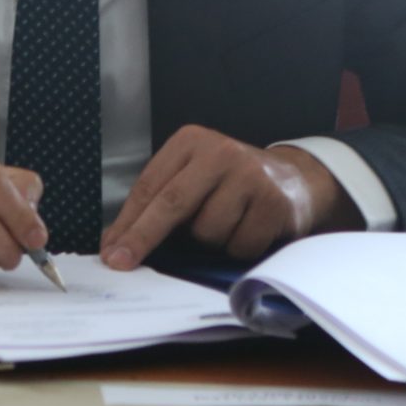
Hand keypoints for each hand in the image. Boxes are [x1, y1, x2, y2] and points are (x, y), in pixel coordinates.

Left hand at [102, 126, 356, 269]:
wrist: (296, 180)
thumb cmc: (230, 183)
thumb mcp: (192, 178)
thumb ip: (157, 202)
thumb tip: (116, 243)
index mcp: (190, 142)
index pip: (149, 187)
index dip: (127, 223)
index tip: (110, 251)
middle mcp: (220, 152)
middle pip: (171, 203)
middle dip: (143, 238)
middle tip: (122, 262)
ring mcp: (250, 176)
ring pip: (207, 230)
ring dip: (209, 241)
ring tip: (226, 223)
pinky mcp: (274, 202)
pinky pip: (239, 245)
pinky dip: (237, 248)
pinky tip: (248, 229)